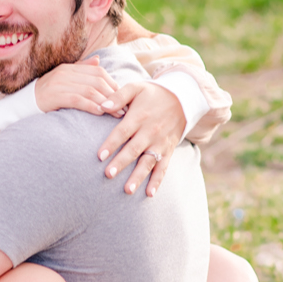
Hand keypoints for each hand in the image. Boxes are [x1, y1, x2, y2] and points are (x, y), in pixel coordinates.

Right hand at [35, 61, 121, 116]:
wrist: (23, 104)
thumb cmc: (47, 94)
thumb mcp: (64, 79)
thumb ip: (81, 69)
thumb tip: (98, 60)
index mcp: (69, 68)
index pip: (98, 71)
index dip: (112, 83)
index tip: (122, 96)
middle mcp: (65, 73)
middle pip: (97, 80)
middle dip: (113, 94)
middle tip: (124, 107)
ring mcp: (59, 84)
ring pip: (90, 90)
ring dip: (106, 102)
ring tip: (116, 113)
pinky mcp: (54, 96)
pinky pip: (77, 100)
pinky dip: (91, 106)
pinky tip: (100, 113)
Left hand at [97, 79, 186, 197]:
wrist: (183, 98)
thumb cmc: (153, 93)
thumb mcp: (136, 88)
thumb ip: (118, 96)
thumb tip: (101, 106)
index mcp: (140, 116)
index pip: (123, 131)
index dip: (111, 143)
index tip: (99, 155)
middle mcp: (150, 131)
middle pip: (134, 149)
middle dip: (121, 162)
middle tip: (108, 174)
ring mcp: (160, 143)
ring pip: (148, 162)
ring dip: (138, 177)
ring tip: (127, 190)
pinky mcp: (168, 150)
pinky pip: (163, 167)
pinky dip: (157, 181)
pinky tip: (149, 194)